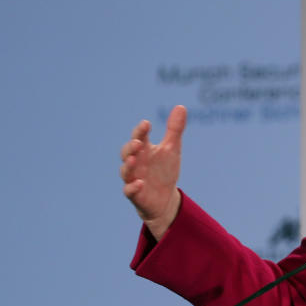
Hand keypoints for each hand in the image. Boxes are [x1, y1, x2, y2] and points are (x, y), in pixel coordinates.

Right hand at [120, 105, 185, 239]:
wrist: (165, 198)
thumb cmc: (164, 171)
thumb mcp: (172, 149)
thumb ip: (174, 129)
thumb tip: (181, 106)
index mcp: (144, 150)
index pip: (139, 137)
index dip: (141, 131)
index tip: (147, 124)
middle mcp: (135, 163)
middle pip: (127, 152)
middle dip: (131, 147)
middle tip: (138, 142)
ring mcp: (133, 178)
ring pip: (125, 171)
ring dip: (128, 165)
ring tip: (133, 160)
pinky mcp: (135, 194)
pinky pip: (129, 191)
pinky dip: (132, 187)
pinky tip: (139, 184)